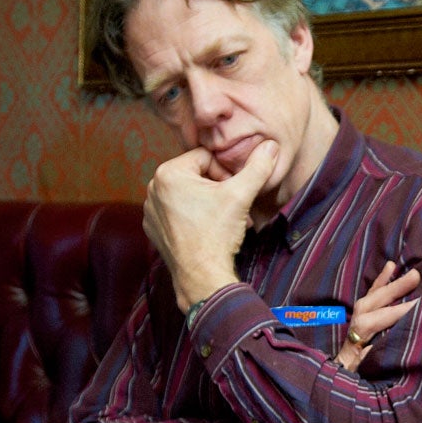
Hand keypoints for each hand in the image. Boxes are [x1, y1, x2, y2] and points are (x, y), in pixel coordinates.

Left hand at [143, 140, 280, 311]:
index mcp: (169, 173)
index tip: (234, 192)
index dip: (225, 173)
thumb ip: (257, 167)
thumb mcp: (241, 195)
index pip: (205, 158)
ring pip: (186, 193)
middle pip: (195, 175)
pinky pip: (176, 212)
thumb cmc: (217, 235)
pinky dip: (191, 217)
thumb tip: (270, 145)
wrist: (202, 277)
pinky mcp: (153, 228)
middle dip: (216, 188)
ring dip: (206, 202)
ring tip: (220, 219)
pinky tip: (205, 230)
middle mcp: (153, 188)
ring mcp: (150, 210)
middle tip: (231, 207)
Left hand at [334, 262, 421, 371]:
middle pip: (378, 300)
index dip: (399, 311)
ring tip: (407, 269)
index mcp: (358, 334)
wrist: (343, 369)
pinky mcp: (362, 311)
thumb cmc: (354, 371)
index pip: (380, 318)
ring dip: (392, 281)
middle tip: (416, 276)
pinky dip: (381, 279)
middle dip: (397, 288)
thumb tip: (370, 348)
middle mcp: (358, 320)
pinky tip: (391, 266)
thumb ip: (364, 358)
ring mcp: (359, 313)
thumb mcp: (359, 370)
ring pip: (376, 293)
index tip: (418, 304)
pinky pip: (372, 292)